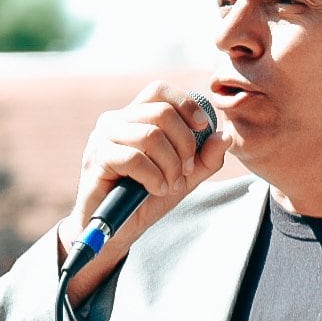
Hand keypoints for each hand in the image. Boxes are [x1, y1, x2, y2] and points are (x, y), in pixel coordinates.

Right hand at [59, 81, 229, 303]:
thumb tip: (225, 135)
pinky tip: (156, 189)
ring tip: (169, 184)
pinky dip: (154, 177)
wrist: (116, 230)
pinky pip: (134, 158)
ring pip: (150, 135)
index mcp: (134, 117)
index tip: (203, 128)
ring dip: (170, 164)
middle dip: (185, 144)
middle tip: (186, 171)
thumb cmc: (145, 199)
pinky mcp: (96, 159)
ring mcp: (103, 138)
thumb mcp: (184, 178)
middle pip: (161, 112)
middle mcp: (115, 120)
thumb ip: (205, 158)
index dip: (186, 104)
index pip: (159, 90)